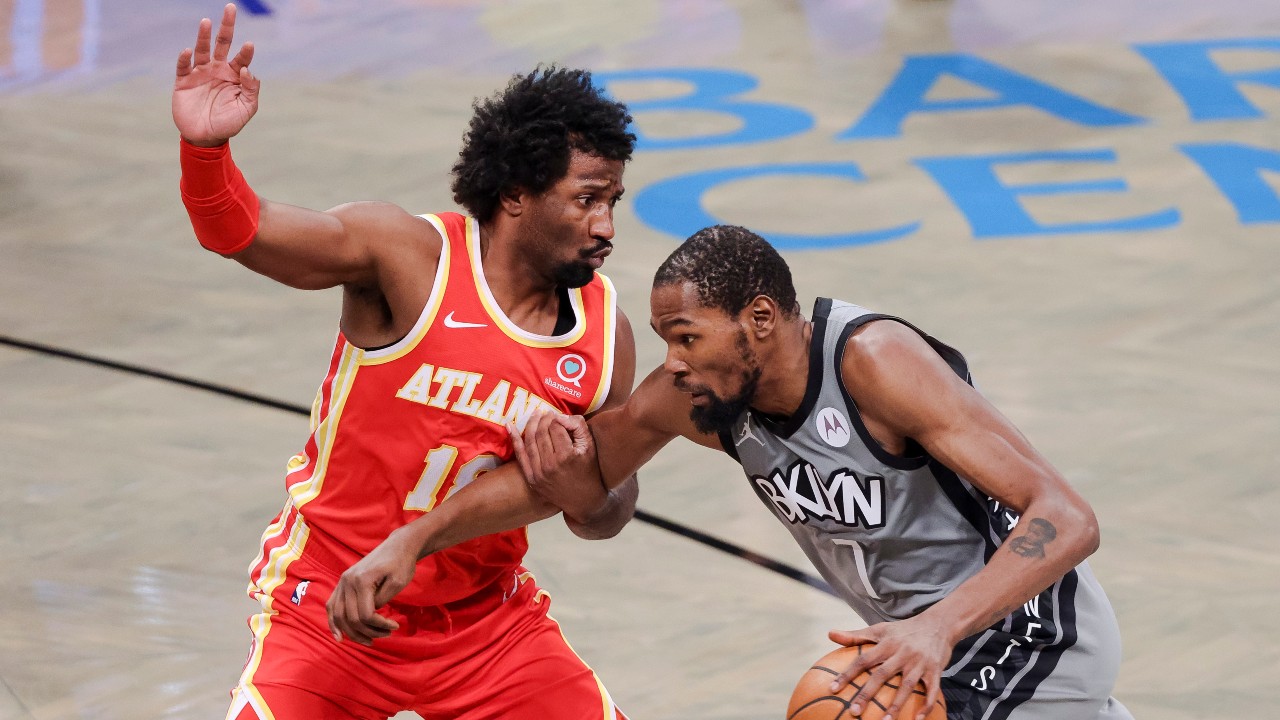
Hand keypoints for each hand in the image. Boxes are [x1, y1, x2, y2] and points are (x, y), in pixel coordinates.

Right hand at [173, 3, 259, 145]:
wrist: (205, 138)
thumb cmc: (228, 123)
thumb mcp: (246, 109)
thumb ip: (250, 90)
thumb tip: (249, 70)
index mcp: (234, 75)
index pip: (242, 58)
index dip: (246, 51)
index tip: (250, 46)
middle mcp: (218, 70)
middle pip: (222, 43)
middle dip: (227, 27)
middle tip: (231, 8)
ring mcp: (200, 73)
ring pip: (202, 49)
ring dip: (203, 36)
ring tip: (206, 22)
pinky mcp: (184, 80)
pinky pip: (183, 66)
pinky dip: (185, 58)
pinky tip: (187, 51)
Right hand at [325, 526, 417, 644]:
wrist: (397, 546)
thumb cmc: (401, 563)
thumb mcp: (398, 583)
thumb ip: (382, 600)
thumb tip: (371, 614)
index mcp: (361, 580)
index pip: (365, 614)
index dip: (380, 625)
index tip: (394, 626)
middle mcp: (347, 581)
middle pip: (351, 618)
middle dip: (369, 631)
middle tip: (386, 634)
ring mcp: (342, 582)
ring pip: (339, 616)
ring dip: (352, 632)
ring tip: (369, 641)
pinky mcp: (342, 583)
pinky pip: (332, 606)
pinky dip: (333, 622)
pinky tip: (339, 637)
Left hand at [507, 411, 604, 521]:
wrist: (584, 499)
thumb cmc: (589, 470)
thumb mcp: (590, 446)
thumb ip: (578, 426)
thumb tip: (560, 416)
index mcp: (567, 455)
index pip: (556, 426)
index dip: (557, 418)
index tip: (559, 416)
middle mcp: (551, 464)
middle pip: (541, 432)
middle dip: (544, 418)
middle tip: (547, 412)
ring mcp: (539, 473)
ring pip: (530, 441)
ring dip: (531, 424)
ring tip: (535, 415)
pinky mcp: (532, 479)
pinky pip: (521, 456)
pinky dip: (514, 439)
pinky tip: (509, 426)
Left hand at [827, 614, 951, 719]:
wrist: (938, 624)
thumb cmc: (904, 630)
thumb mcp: (880, 629)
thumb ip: (855, 635)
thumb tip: (829, 634)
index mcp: (886, 644)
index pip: (863, 660)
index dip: (847, 674)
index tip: (833, 688)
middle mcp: (902, 653)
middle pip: (882, 675)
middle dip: (867, 694)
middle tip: (854, 711)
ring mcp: (919, 662)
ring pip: (906, 686)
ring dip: (896, 705)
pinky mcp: (935, 670)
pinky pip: (931, 690)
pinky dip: (926, 705)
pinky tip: (918, 719)